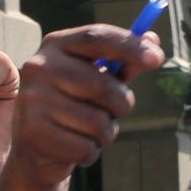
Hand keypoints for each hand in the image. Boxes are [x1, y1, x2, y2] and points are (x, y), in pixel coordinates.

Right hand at [7, 27, 161, 189]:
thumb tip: (154, 42)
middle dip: (122, 104)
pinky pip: (85, 148)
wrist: (35, 148)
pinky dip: (91, 152)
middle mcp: (39, 67)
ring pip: (97, 123)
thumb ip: (124, 61)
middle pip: (103, 85)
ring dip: (106, 133)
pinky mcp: (33, 132)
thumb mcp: (97, 78)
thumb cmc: (74, 104)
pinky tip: (77, 146)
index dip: (130, 46)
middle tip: (118, 111)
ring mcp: (33, 99)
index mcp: (56, 45)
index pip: (96, 37)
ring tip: (92, 131)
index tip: (157, 58)